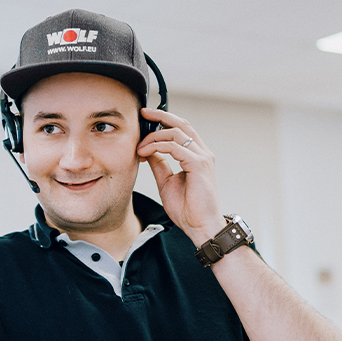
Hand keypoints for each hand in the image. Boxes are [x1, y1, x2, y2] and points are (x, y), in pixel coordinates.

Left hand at [136, 108, 225, 244]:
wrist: (200, 227)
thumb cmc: (188, 209)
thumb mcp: (167, 182)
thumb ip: (160, 165)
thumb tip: (149, 152)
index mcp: (196, 156)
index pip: (181, 129)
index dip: (164, 120)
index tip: (145, 118)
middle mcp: (202, 153)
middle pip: (181, 124)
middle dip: (160, 115)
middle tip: (142, 113)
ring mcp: (202, 158)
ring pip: (176, 133)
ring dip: (154, 136)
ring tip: (139, 147)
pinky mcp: (199, 165)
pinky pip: (175, 147)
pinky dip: (157, 146)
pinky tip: (145, 153)